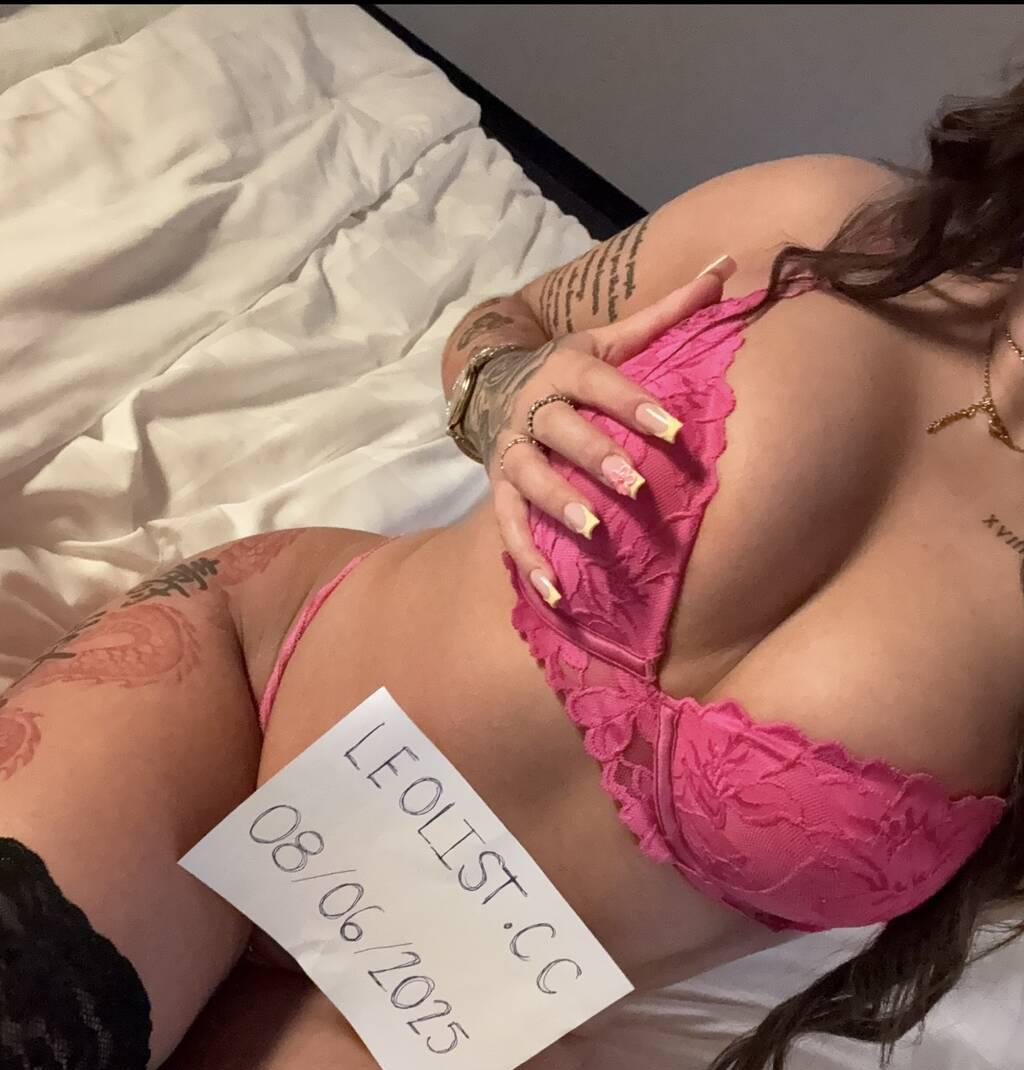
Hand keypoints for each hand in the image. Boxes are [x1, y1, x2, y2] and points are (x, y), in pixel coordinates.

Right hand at [463, 257, 735, 598]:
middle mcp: (535, 408)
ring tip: (593, 531)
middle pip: (562, 431)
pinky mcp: (498, 489)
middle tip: (634, 485)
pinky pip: (507, 527)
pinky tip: (555, 596)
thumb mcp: (610, 337)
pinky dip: (527, 562)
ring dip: (559, 505)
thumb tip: (726, 264)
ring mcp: (512, 452)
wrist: (493, 386)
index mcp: (566, 367)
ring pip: (530, 479)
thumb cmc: (568, 367)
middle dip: (595, 457)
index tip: (672, 427)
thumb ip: (666, 313)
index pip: (601, 384)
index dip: (634, 404)